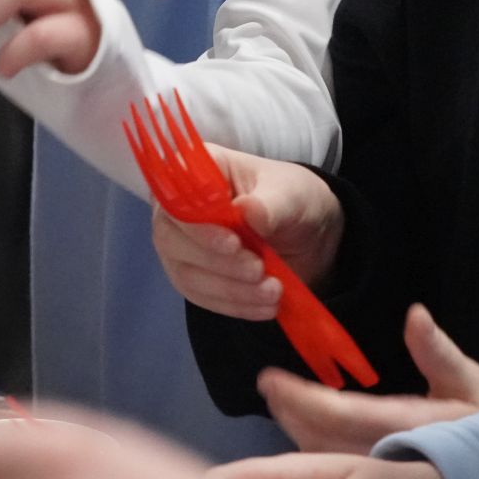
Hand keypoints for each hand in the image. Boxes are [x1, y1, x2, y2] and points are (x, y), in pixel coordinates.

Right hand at [150, 148, 343, 317]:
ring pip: (187, 275)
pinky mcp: (193, 277)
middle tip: (260, 270)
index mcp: (198, 172)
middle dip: (218, 263)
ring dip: (231, 290)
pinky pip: (203, 298)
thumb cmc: (292, 199)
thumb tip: (247, 211)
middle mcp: (178, 209)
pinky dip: (235, 306)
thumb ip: (270, 204)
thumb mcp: (292, 195)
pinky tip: (266, 306)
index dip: (197, 225)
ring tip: (274, 291)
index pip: (175, 197)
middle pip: (172, 240)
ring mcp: (181, 246)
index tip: (234, 243)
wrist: (307, 234)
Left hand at [260, 305, 478, 454]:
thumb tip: (415, 315)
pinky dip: (310, 447)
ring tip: (277, 401)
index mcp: (408, 426)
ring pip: (322, 456)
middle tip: (268, 386)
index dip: (302, 398)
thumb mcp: (472, 385)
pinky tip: (299, 429)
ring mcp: (378, 476)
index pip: (342, 414)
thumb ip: (439, 354)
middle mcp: (386, 455)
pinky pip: (333, 467)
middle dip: (290, 412)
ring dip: (294, 429)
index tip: (271, 380)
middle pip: (320, 439)